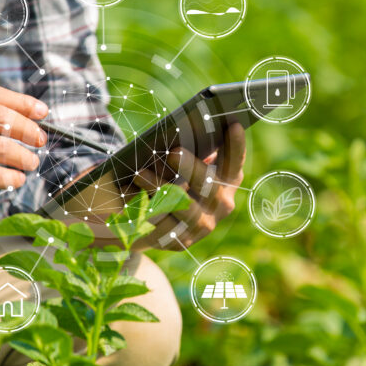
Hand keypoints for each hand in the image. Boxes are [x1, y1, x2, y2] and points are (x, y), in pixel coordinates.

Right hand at [0, 84, 47, 217]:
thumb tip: (23, 115)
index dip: (23, 102)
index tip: (42, 112)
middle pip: (1, 119)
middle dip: (29, 129)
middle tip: (40, 140)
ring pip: (0, 148)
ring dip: (25, 157)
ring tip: (30, 163)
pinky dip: (11, 178)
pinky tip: (15, 179)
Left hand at [133, 122, 245, 249]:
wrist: (165, 224)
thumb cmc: (178, 180)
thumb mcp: (190, 166)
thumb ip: (194, 152)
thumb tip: (181, 131)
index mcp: (228, 182)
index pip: (234, 163)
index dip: (236, 146)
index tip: (232, 124)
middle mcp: (221, 205)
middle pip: (210, 187)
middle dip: (192, 169)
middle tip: (174, 153)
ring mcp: (202, 225)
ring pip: (181, 206)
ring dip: (158, 188)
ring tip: (139, 174)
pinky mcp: (180, 240)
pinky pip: (160, 225)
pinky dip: (142, 207)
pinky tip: (129, 193)